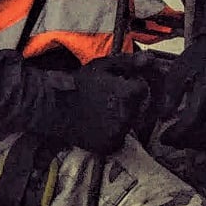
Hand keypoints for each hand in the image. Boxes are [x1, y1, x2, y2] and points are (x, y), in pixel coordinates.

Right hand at [40, 55, 158, 156]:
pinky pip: (119, 139)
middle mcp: (128, 114)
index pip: (143, 90)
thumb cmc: (78, 83)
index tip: (119, 86)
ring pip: (129, 125)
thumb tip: (150, 59)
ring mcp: (119, 132)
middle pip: (139, 109)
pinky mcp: (110, 146)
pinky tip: (98, 125)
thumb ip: (129, 62)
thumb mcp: (102, 66)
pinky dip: (112, 134)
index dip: (132, 87)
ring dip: (121, 119)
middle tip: (108, 100)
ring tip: (102, 112)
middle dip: (128, 103)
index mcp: (130, 93)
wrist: (54, 106)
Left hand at [157, 34, 205, 148]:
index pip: (192, 123)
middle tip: (171, 142)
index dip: (177, 135)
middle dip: (186, 142)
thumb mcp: (179, 70)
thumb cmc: (200, 58)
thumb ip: (171, 94)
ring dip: (200, 143)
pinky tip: (200, 137)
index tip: (164, 138)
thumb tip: (163, 117)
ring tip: (183, 141)